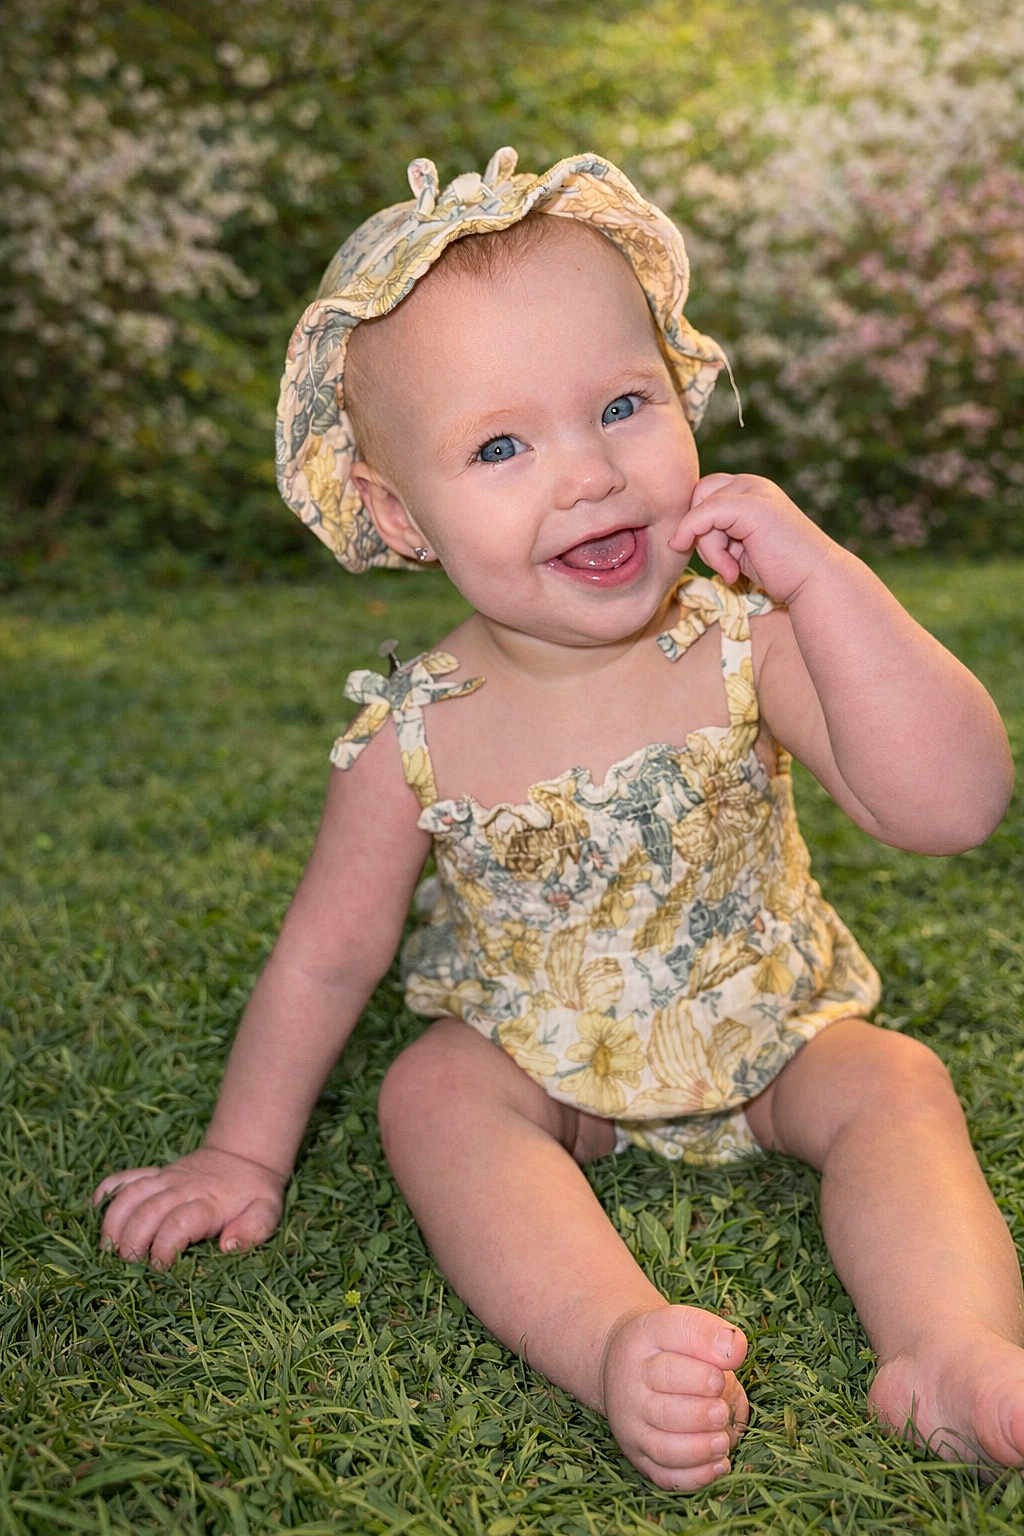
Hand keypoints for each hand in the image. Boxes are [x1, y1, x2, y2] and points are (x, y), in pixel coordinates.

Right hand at [93, 1145, 285, 1268]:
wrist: (242, 1157)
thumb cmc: (253, 1194)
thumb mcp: (266, 1212)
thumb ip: (253, 1229)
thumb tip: (227, 1245)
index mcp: (209, 1203)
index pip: (178, 1223)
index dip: (164, 1248)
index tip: (160, 1267)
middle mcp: (181, 1189)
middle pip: (146, 1212)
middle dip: (132, 1242)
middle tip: (128, 1266)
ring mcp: (164, 1179)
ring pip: (129, 1196)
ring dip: (114, 1223)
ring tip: (107, 1250)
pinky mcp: (153, 1175)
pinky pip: (124, 1178)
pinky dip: (107, 1192)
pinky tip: (95, 1211)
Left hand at [669, 473, 835, 604]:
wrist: (815, 580)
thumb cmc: (780, 569)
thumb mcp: (738, 546)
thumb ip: (715, 531)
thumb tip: (675, 533)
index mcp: (749, 489)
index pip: (702, 495)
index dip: (700, 526)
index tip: (719, 558)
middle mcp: (751, 483)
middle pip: (697, 497)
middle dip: (701, 534)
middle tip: (725, 564)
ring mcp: (752, 490)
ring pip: (699, 510)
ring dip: (709, 549)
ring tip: (734, 570)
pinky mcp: (750, 505)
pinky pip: (703, 517)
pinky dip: (710, 550)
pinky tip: (731, 571)